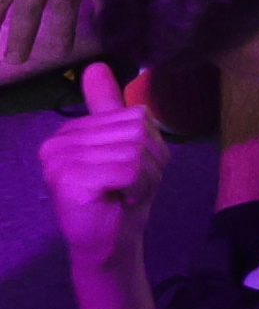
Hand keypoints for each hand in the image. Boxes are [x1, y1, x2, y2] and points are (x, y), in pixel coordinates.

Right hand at [37, 65, 151, 264]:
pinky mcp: (70, 179)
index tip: (131, 170)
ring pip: (136, 150)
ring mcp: (60, 160)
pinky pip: (130, 169)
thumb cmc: (119, 195)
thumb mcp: (122, 147)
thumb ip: (107, 108)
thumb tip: (95, 65)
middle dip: (150, 161)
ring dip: (147, 176)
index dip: (149, 144)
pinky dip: (141, 186)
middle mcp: (57, 142)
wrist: (109, 242)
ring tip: (127, 192)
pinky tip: (123, 200)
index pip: (134, 114)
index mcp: (70, 131)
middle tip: (132, 184)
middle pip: (137, 130)